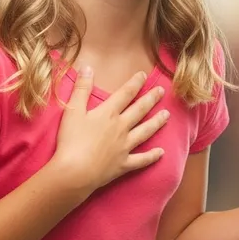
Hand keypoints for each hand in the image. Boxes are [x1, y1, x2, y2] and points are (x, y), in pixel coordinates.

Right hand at [53, 66, 167, 191]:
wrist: (74, 172)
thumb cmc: (71, 141)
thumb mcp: (72, 110)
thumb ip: (81, 88)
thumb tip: (87, 67)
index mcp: (108, 113)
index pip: (125, 93)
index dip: (135, 83)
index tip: (144, 74)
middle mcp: (121, 127)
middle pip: (140, 110)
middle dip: (151, 99)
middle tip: (162, 90)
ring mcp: (124, 146)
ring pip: (145, 131)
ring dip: (157, 122)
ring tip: (167, 115)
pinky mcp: (123, 164)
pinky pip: (142, 159)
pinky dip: (152, 156)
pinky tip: (161, 153)